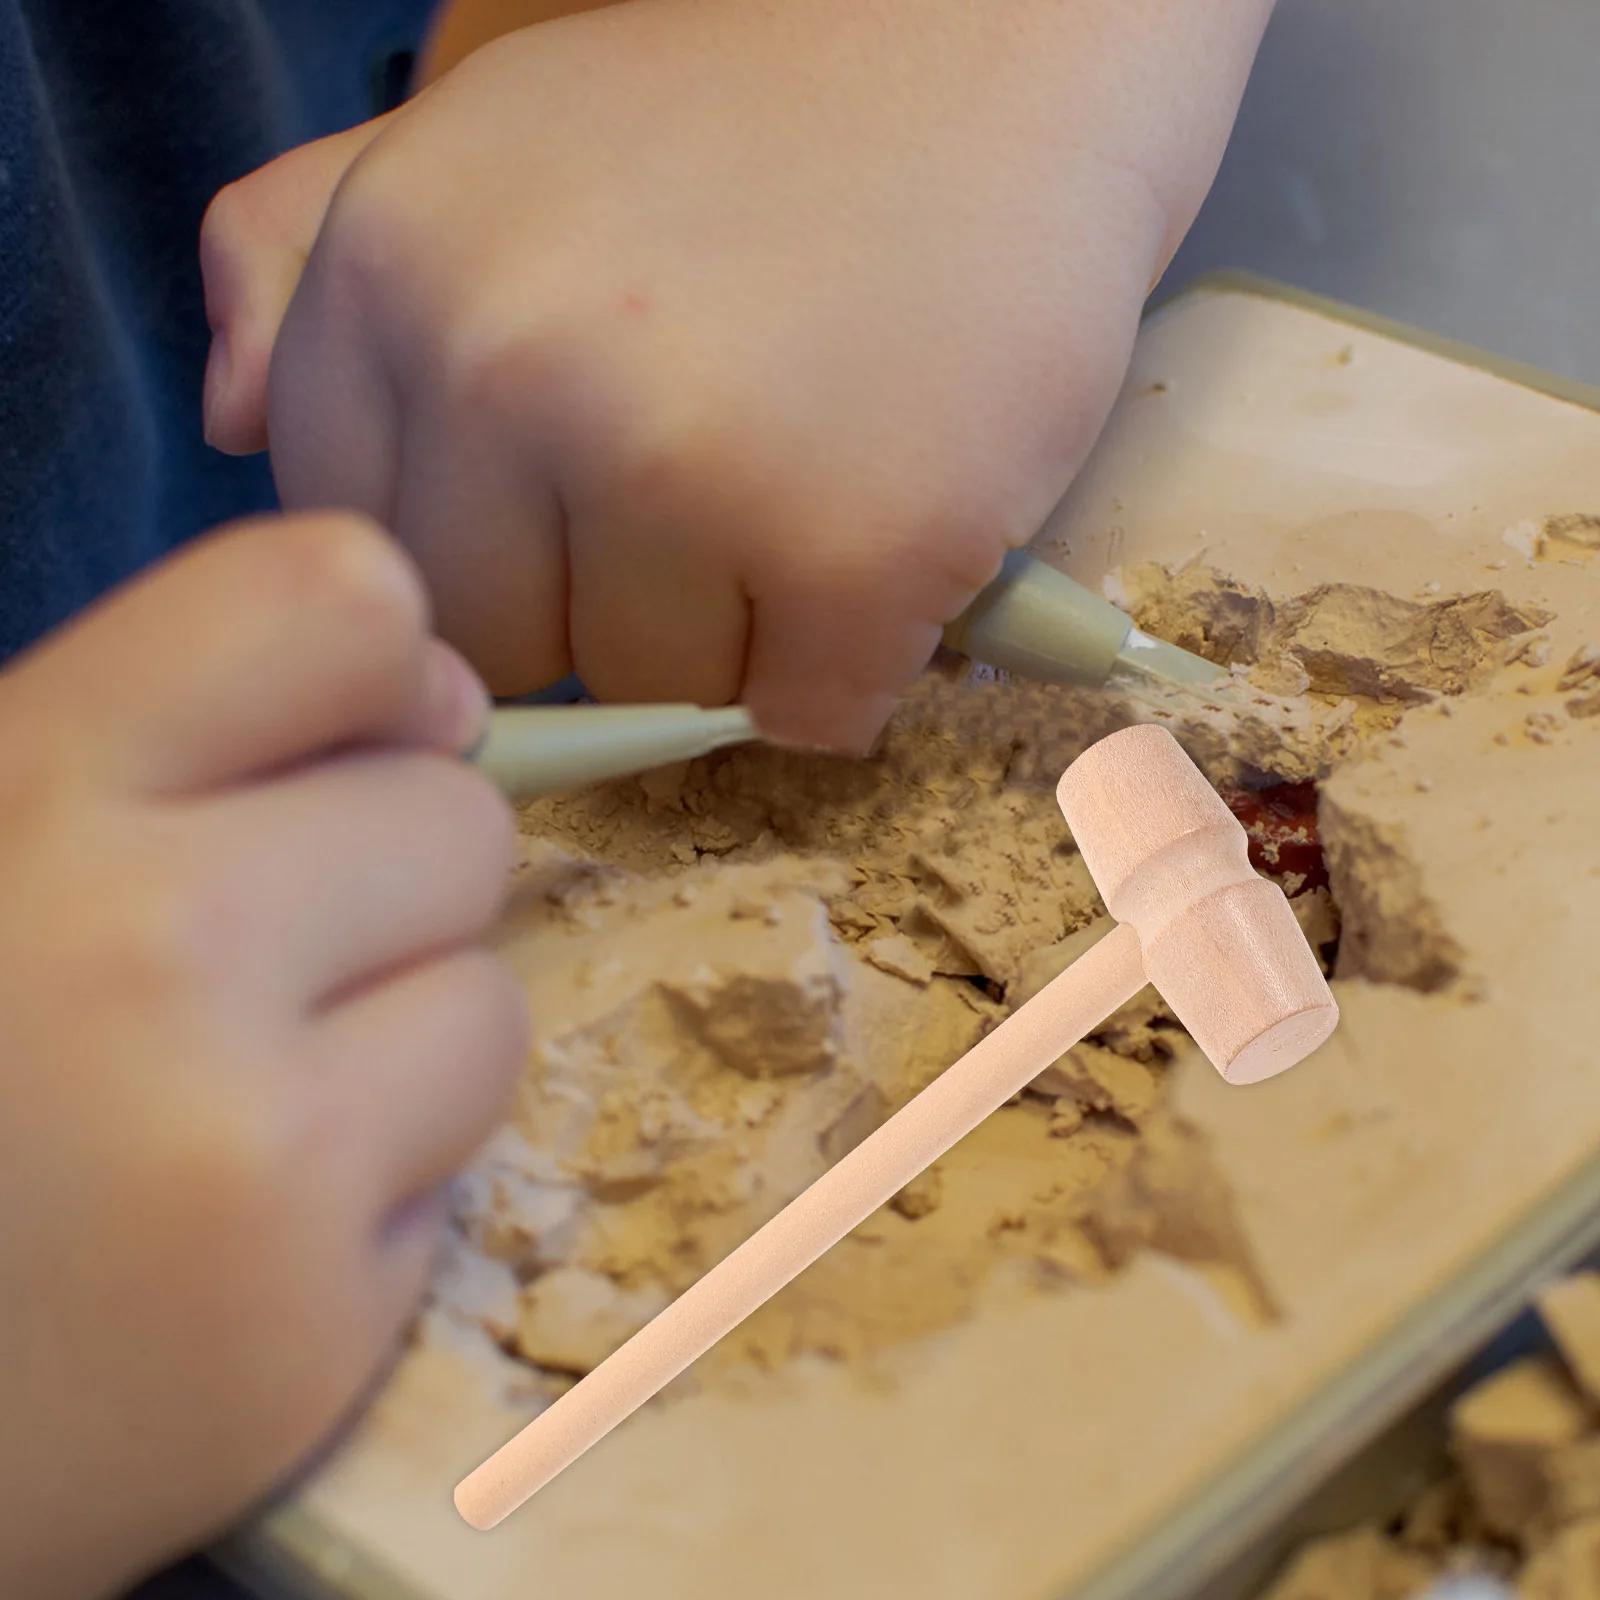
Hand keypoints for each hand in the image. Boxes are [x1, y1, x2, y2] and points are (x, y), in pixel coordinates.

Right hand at [0, 514, 525, 1598]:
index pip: (346, 599)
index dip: (371, 670)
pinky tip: (220, 1246)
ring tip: (225, 1116)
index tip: (328, 745)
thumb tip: (447, 695)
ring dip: (396, 1046)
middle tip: (228, 976)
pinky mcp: (314, 1333)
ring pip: (491, 1004)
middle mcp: (156, 949)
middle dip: (382, 887)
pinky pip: (458, 1177)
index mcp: (31, 786)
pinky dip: (369, 1201)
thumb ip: (176, 731)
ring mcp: (251, 1157)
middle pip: (464, 820)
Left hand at [203, 0, 1270, 749]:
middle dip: (606, 607)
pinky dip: (850, 663)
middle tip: (715, 491)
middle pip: (510, 648)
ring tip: (808, 487)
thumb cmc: (741, 122)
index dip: (484, 558)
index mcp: (393, 280)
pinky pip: (806, 715)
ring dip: (739, 632)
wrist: (1002, 57)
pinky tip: (887, 538)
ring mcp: (681, 470)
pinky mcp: (850, 555)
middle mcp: (507, 372)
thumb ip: (309, 258)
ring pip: (661, 689)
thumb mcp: (483, 142)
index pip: (373, 557)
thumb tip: (231, 418)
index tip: (573, 516)